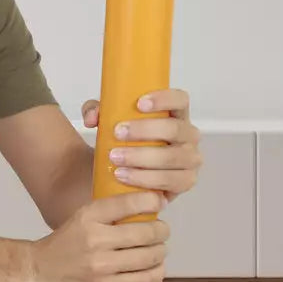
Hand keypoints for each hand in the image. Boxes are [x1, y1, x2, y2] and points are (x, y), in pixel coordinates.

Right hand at [25, 191, 168, 281]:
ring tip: (160, 250)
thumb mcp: (81, 220)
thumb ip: (109, 216)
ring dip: (160, 253)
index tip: (160, 202)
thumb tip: (147, 209)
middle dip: (161, 231)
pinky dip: (155, 273)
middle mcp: (95, 238)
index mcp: (88, 216)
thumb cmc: (64, 244)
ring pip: (147, 257)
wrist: (37, 273)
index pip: (127, 203)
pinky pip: (141, 280)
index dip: (151, 201)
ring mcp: (101, 265)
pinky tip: (155, 269)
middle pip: (145, 232)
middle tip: (163, 230)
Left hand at [81, 89, 201, 202]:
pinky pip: (171, 181)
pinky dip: (146, 179)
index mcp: (175, 114)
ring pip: (173, 157)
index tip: (139, 104)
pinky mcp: (185, 181)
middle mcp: (188, 135)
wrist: (125, 174)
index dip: (164, 99)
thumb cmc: (124, 141)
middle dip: (145, 131)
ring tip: (116, 159)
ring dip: (142, 158)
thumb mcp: (108, 121)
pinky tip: (126, 177)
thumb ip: (95, 111)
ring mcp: (190, 159)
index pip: (180, 99)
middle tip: (117, 133)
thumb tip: (92, 118)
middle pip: (175, 129)